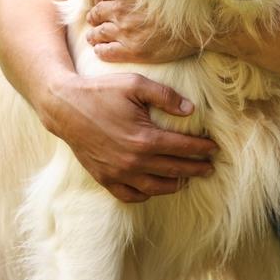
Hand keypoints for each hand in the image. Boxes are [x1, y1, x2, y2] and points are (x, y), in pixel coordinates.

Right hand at [41, 71, 217, 202]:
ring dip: (175, 184)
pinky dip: (146, 194)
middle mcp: (133, 161)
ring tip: (187, 179)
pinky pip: (130, 195)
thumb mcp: (136, 84)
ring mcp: (118, 173)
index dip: (202, 149)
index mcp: (145, 138)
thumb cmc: (102, 92)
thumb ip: (165, 96)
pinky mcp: (104, 178)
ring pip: (156, 187)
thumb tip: (191, 109)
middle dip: (196, 169)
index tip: (214, 148)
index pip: (183, 148)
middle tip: (210, 168)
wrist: (65, 107)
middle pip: (174, 170)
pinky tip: (155, 186)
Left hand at [85, 0, 196, 62]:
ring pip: (97, 33)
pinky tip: (101, 50)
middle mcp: (122, 10)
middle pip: (96, 13)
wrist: (197, 27)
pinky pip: (105, 52)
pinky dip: (100, 51)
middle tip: (94, 20)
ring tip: (93, 37)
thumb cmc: (181, 4)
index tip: (102, 2)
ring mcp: (125, 31)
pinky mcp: (131, 50)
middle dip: (94, 16)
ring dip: (93, 35)